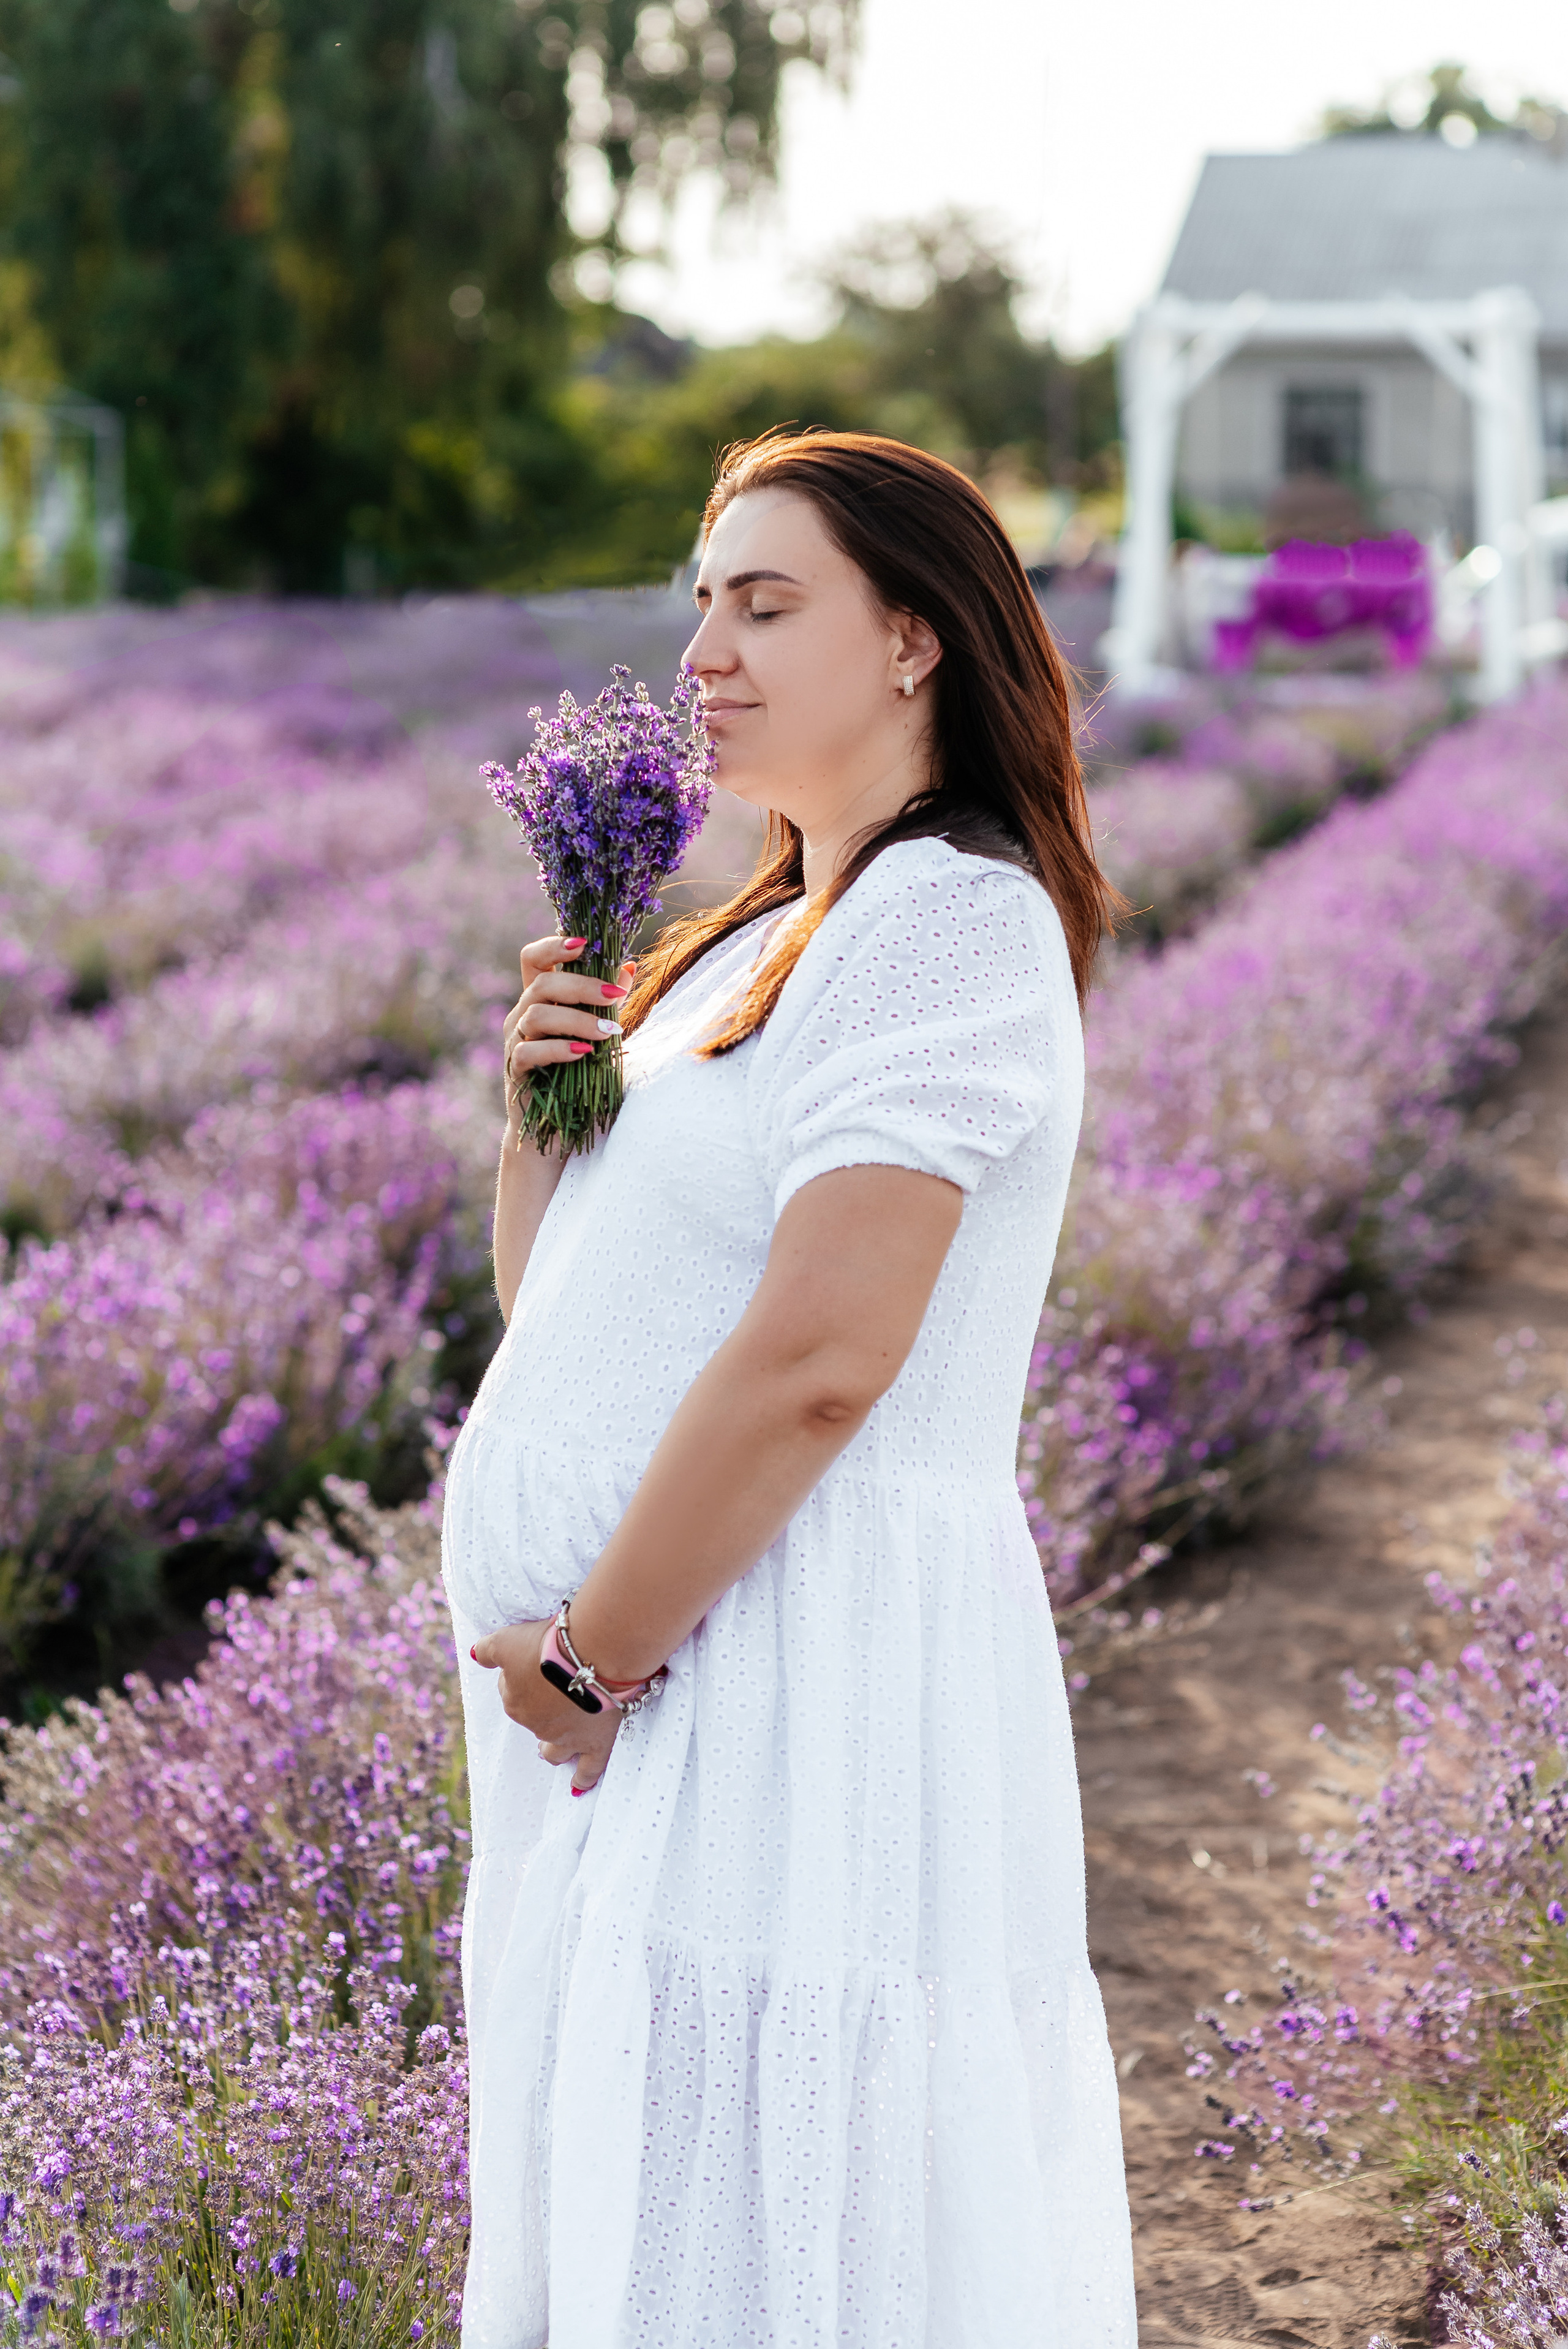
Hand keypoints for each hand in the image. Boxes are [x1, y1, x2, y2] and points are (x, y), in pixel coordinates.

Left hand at [469, 1620, 621, 1791]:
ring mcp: (566, 1739)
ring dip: (553, 1748)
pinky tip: (577, 1785)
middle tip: (555, 1687)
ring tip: (558, 1744)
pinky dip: (582, 1778)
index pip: (512, 1689)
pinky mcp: (595, 1744)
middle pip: (534, 1718)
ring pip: (553, 1751)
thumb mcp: (507, 1640)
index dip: (524, 1673)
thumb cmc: (547, 1645)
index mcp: (514, 1703)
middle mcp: (536, 1726)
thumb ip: (488, 1650)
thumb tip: (475, 1656)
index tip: (538, 1659)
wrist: (590, 1655)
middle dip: (541, 1707)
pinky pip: (588, 1770)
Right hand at [502, 935, 635, 1133]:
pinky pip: (528, 1052)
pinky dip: (558, 1049)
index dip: (553, 946)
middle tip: (615, 996)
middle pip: (542, 984)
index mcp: (539, 1000)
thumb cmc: (578, 1077)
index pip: (534, 959)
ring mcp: (514, 1043)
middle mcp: (521, 1016)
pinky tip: (584, 1053)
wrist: (554, 1130)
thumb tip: (628, 967)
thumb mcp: (597, 1032)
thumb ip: (607, 1001)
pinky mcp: (514, 1072)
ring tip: (609, 1030)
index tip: (583, 944)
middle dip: (581, 986)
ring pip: (536, 1015)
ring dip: (577, 1019)